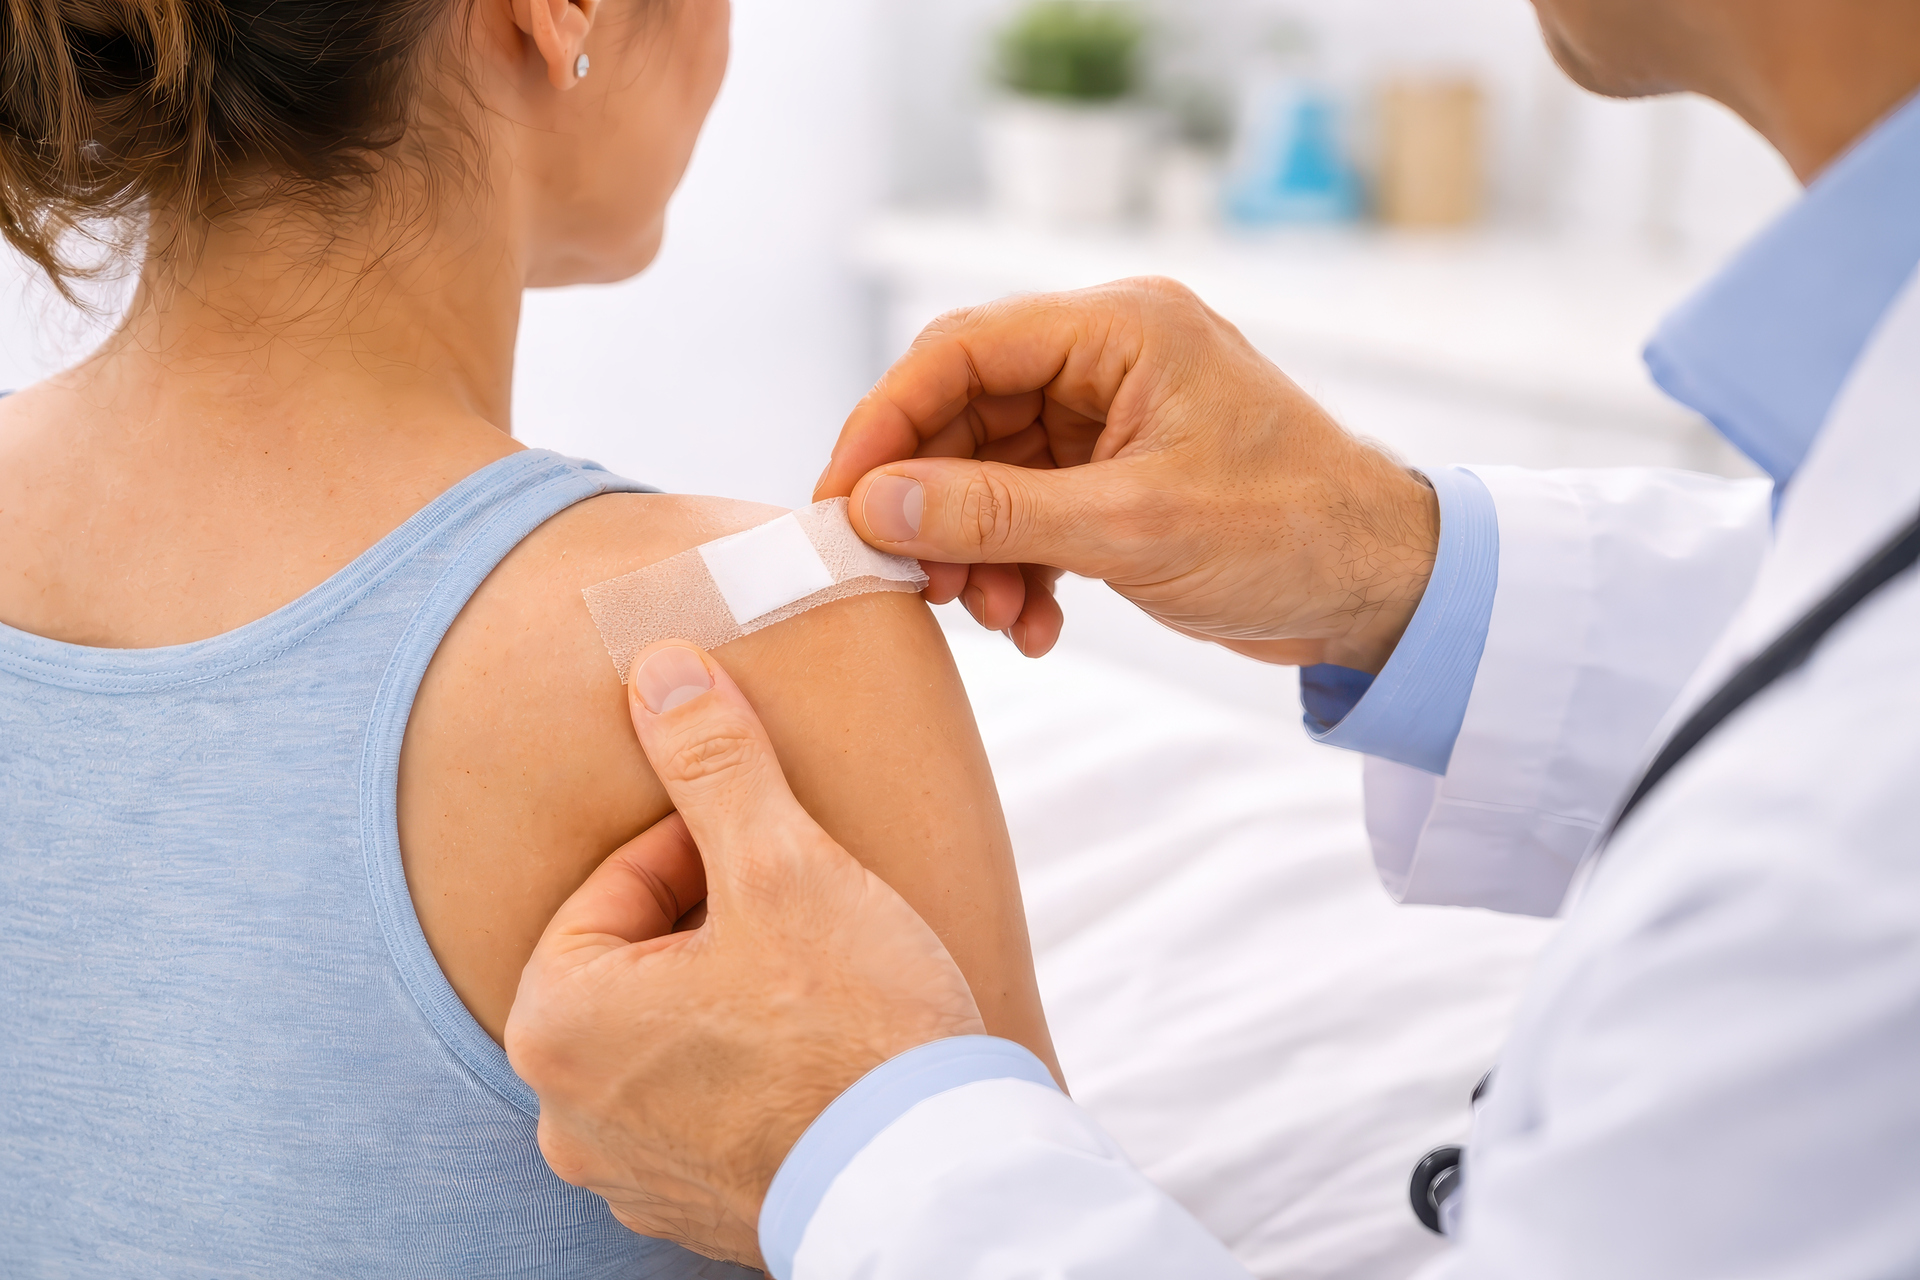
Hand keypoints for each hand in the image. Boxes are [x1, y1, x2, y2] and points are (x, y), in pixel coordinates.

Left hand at [504, 641, 983, 1267]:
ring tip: (817, 979)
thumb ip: (714, 761)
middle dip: (716, 921)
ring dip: (729, 994)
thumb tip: (659, 667)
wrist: (934, 1179)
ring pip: (669, 1034)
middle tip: (804, 907)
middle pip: (638, 961)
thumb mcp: (783, 865)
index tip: (778, 850)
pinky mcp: (687, 1211)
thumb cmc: (854, 1024)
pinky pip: (701, 1108)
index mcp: (557, 1025)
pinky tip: (817, 1054)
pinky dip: (748, 1072)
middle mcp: (564, 1114)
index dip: (706, 847)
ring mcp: (625, 1174)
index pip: (618, 885)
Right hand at [815, 277, 1439, 668]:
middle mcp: (1109, 358)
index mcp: (1120, 328)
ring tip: (991, 616)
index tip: (841, 503)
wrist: (1384, 589)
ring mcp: (1112, 418)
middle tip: (912, 580)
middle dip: (932, 504)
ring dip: (974, 549)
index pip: (960, 350)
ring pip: (990, 472)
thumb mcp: (1131, 527)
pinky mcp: (1118, 477)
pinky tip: (1033, 626)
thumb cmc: (1289, 533)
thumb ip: (994, 512)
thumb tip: (873, 505)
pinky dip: (1017, 568)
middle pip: (965, 413)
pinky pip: (1029, 511)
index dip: (885, 424)